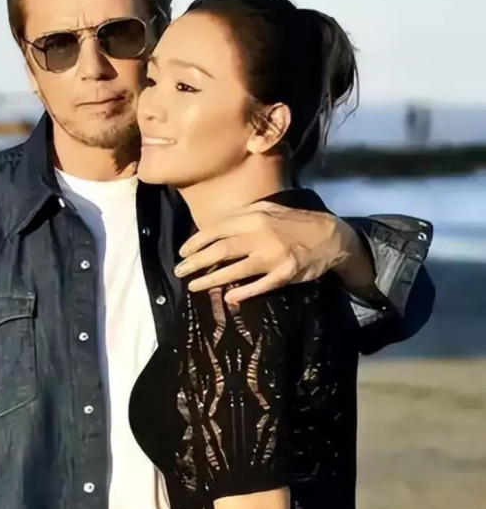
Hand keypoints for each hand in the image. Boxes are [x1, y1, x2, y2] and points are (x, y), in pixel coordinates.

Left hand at [175, 201, 374, 303]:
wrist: (330, 237)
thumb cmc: (293, 222)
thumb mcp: (268, 209)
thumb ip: (241, 216)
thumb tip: (213, 229)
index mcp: (254, 217)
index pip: (216, 229)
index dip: (196, 242)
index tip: (182, 252)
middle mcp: (261, 235)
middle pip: (221, 250)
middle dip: (195, 262)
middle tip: (179, 271)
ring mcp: (273, 257)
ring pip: (236, 270)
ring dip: (211, 280)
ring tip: (194, 286)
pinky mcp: (285, 274)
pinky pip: (260, 286)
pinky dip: (243, 293)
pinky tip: (229, 299)